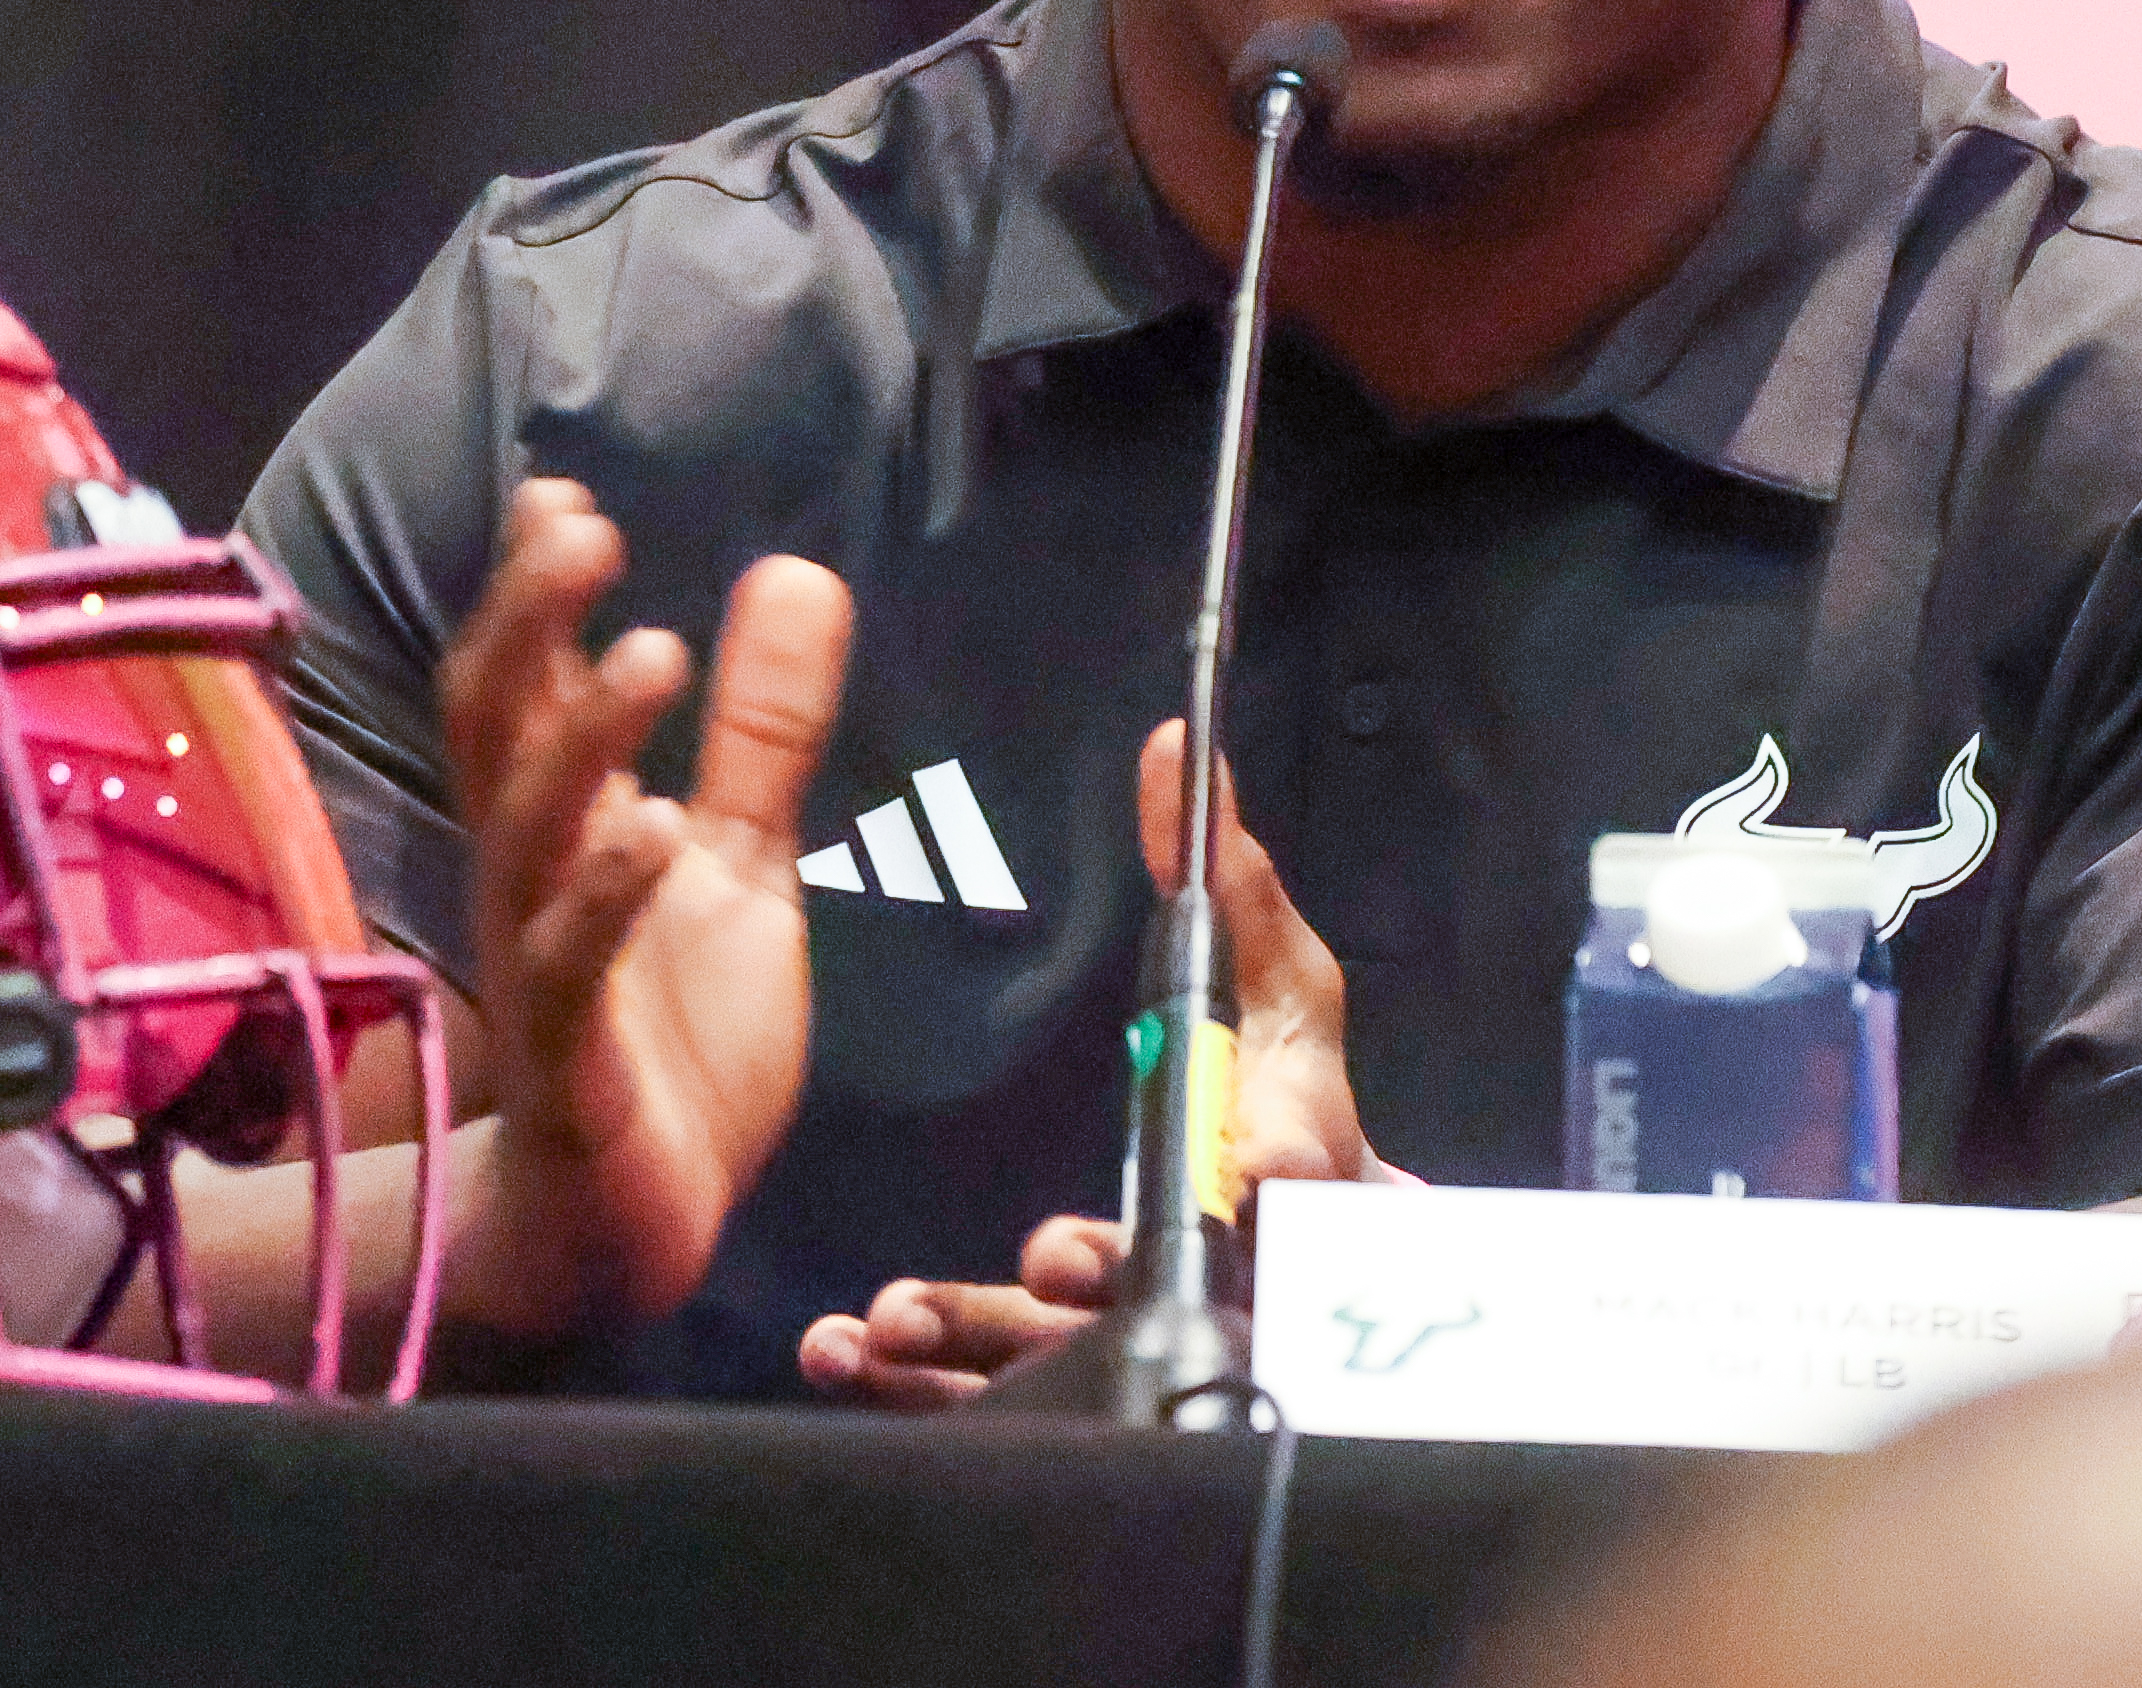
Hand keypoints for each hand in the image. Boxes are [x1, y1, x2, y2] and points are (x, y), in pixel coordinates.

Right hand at [443, 479, 851, 1337]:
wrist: (631, 1222)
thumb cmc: (673, 1030)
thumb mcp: (740, 863)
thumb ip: (763, 730)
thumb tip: (797, 571)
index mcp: (568, 821)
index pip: (523, 680)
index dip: (530, 589)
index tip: (556, 491)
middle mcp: (532, 874)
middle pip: (495, 728)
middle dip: (525, 624)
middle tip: (580, 528)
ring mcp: (541, 962)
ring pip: (526, 833)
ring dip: (579, 741)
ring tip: (650, 654)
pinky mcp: (572, 1061)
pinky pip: (570, 969)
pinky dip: (606, 896)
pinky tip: (659, 833)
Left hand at [793, 718, 1370, 1405]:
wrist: (1287, 1240)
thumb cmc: (1277, 1087)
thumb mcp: (1274, 981)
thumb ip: (1225, 879)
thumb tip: (1172, 751)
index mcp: (1282, 1163)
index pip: (1292, 1172)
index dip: (1275, 1174)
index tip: (1254, 1172)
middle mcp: (1209, 1264)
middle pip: (1164, 1282)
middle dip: (1108, 1270)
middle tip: (1051, 1256)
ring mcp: (1125, 1331)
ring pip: (1058, 1355)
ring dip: (978, 1338)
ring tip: (897, 1318)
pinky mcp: (1056, 1377)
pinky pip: (983, 1390)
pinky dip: (914, 1379)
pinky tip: (849, 1350)